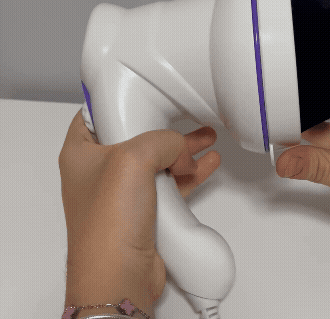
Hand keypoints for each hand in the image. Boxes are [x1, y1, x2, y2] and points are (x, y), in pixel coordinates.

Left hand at [58, 109, 220, 303]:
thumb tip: (182, 153)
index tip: (140, 93)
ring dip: (183, 149)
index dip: (118, 101)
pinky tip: (208, 163)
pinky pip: (170, 182)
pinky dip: (189, 172)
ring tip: (207, 138)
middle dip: (164, 127)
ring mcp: (123, 191)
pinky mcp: (144, 209)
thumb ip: (163, 141)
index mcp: (82, 152)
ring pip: (158, 159)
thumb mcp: (134, 159)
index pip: (96, 114)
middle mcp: (101, 170)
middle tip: (186, 116)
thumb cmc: (110, 222)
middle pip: (135, 136)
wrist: (120, 276)